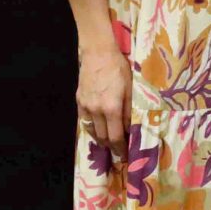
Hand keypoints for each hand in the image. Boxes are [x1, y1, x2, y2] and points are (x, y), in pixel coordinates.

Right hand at [76, 47, 130, 161]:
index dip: (120, 149)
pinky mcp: (79, 101)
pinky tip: (98, 131)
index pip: (115, 137)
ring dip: (101, 140)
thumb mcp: (131, 89)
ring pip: (92, 131)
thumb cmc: (119, 69)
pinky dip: (92, 129)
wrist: (98, 53)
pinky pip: (84, 121)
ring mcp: (85, 106)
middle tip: (119, 152)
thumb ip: (130, 111)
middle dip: (111, 147)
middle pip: (103, 137)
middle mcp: (96, 110)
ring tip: (109, 144)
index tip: (124, 156)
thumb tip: (130, 129)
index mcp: (111, 108)